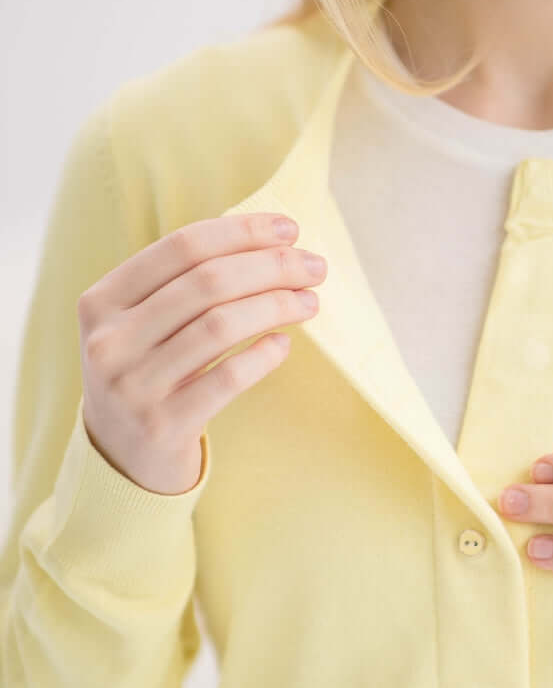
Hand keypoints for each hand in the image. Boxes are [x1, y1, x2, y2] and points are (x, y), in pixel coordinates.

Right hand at [77, 212, 326, 494]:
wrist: (121, 456)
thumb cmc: (150, 374)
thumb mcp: (142, 325)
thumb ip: (184, 286)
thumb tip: (272, 244)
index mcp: (102, 300)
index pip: (182, 248)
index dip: (242, 232)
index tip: (290, 230)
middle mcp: (110, 339)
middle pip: (207, 283)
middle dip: (272, 268)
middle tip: (315, 268)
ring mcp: (134, 384)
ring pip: (220, 326)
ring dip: (277, 307)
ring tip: (309, 303)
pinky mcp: (164, 424)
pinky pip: (227, 378)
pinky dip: (263, 355)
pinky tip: (284, 344)